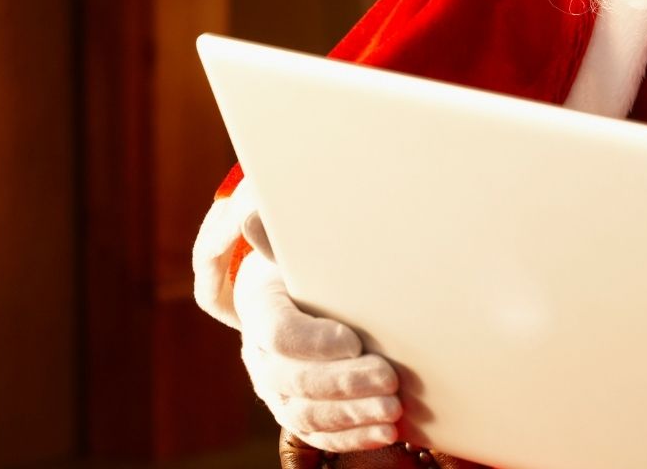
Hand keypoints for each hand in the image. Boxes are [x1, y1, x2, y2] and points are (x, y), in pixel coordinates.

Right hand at [235, 213, 401, 451]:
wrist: (310, 283)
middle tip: (390, 379)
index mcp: (258, 303)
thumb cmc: (315, 254)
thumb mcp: (304, 236)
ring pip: (305, 412)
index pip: (278, 332)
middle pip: (293, 379)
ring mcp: (274, 384)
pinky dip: (352, 437)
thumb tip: (253, 210)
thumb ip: (287, 231)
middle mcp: (258, 350)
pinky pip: (316, 433)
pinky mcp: (296, 407)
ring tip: (393, 410)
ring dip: (351, 415)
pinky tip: (386, 430)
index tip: (355, 341)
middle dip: (343, 383)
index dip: (313, 342)